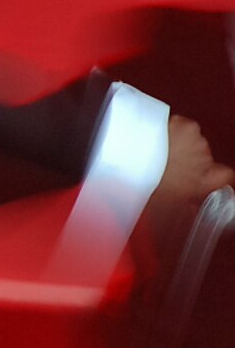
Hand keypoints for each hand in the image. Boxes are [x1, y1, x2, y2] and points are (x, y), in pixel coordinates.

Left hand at [136, 115, 233, 274]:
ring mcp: (195, 141)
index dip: (217, 181)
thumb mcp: (162, 210)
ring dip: (179, 150)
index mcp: (202, 181)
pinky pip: (182, 129)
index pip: (225, 179)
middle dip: (189, 166)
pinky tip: (156, 142)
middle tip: (167, 173)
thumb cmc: (139, 185)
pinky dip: (172, 133)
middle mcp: (203, 160)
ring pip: (193, 145)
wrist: (123, 157)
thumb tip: (184, 223)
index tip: (206, 184)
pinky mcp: (183, 125)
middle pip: (205, 162)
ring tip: (157, 157)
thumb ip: (180, 214)